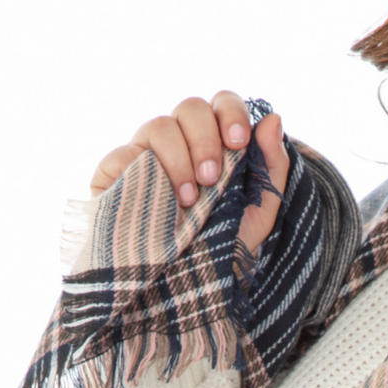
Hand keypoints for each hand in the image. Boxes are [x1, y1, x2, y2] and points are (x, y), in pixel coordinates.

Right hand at [90, 90, 290, 253]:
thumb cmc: (225, 242)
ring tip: (190, 200)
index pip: (220, 104)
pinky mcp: (113, 174)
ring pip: (158, 125)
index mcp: (214, 140)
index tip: (239, 142)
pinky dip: (139, 169)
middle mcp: (179, 140)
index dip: (230, 113)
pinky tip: (157, 200)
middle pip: (189, 107)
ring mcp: (145, 153)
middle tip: (212, 178)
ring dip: (179, 159)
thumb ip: (271, 164)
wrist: (186, 283)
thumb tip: (273, 118)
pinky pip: (122, 154)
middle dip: (205, 139)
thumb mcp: (259, 209)